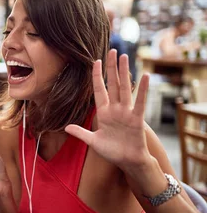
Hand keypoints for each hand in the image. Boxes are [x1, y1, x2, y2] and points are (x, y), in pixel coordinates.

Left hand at [65, 49, 151, 170]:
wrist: (127, 162)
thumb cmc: (112, 152)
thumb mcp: (93, 141)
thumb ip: (81, 133)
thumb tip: (66, 127)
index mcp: (104, 113)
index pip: (99, 90)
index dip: (97, 76)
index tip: (96, 61)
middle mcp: (116, 109)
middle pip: (113, 84)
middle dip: (112, 68)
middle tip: (113, 50)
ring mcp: (126, 113)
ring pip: (125, 88)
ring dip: (124, 72)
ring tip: (124, 57)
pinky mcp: (136, 119)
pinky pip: (140, 102)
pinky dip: (142, 90)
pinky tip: (145, 76)